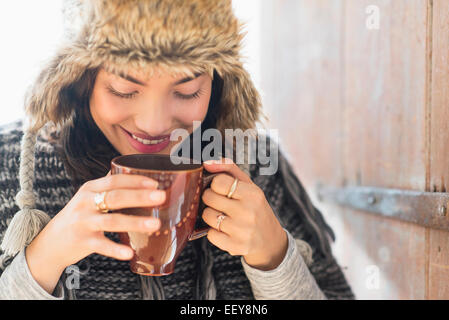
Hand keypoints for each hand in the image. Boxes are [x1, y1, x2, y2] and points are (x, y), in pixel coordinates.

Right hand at [25, 171, 164, 293]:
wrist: (51, 242)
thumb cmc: (78, 215)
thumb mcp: (89, 196)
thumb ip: (108, 186)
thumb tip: (134, 172)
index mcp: (90, 188)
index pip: (115, 181)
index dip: (135, 181)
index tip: (155, 183)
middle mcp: (85, 203)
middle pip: (115, 197)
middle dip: (140, 196)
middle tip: (161, 197)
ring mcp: (83, 222)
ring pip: (112, 221)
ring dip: (135, 222)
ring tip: (155, 224)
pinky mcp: (82, 241)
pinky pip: (101, 245)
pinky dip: (116, 249)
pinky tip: (130, 253)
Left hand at [201, 158, 287, 270]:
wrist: (269, 239)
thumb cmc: (254, 207)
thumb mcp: (248, 185)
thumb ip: (228, 168)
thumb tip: (207, 163)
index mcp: (252, 194)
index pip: (218, 182)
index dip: (215, 184)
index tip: (222, 189)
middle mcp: (248, 212)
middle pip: (209, 197)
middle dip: (210, 198)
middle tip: (219, 202)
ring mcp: (242, 230)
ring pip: (207, 216)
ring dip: (211, 215)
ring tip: (222, 216)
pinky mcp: (235, 246)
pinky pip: (210, 235)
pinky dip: (214, 232)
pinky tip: (225, 230)